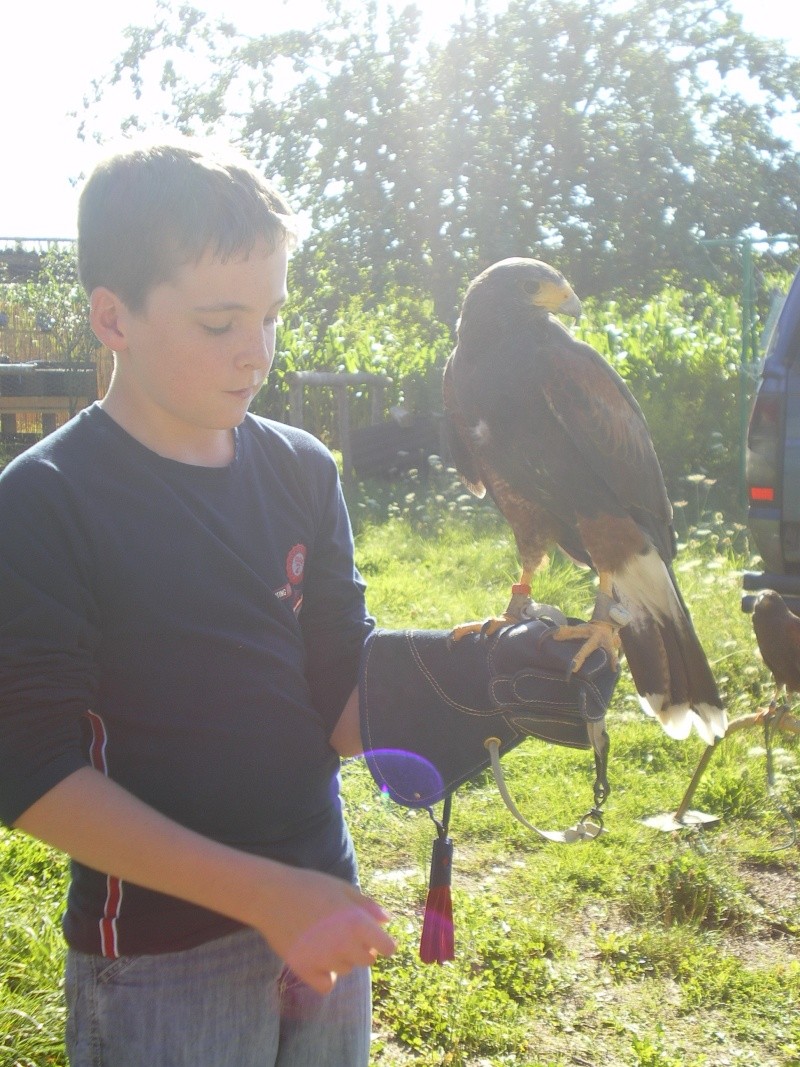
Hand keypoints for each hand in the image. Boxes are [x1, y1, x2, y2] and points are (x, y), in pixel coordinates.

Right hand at [254, 862, 395, 994]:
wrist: (270, 895)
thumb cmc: (309, 886)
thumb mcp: (342, 888)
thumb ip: (367, 905)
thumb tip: (387, 921)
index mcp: (356, 922)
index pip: (387, 947)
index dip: (384, 943)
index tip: (376, 939)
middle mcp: (344, 944)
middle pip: (368, 960)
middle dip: (363, 949)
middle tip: (345, 934)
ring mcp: (324, 959)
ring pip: (346, 970)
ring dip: (342, 958)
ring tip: (325, 939)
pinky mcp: (305, 970)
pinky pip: (326, 985)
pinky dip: (326, 977)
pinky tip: (319, 960)